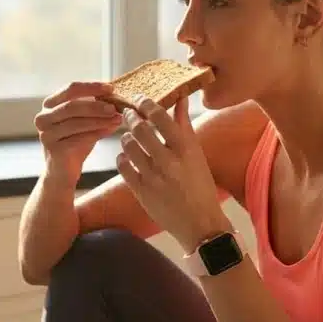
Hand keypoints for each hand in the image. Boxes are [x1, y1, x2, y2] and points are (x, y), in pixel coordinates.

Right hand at [35, 81, 122, 184]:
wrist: (63, 171)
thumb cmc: (75, 142)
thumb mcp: (85, 121)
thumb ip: (95, 109)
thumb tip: (116, 98)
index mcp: (49, 104)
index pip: (70, 89)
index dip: (91, 87)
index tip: (111, 88)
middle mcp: (43, 117)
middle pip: (72, 106)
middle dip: (96, 106)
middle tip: (115, 107)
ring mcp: (46, 134)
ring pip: (76, 122)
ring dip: (99, 120)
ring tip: (117, 119)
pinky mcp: (53, 149)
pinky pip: (78, 138)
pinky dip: (96, 133)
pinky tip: (109, 130)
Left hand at [115, 96, 231, 251]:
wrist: (200, 224)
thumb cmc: (200, 185)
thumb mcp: (196, 153)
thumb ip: (184, 125)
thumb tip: (179, 98)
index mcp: (186, 149)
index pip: (160, 116)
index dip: (146, 104)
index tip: (140, 99)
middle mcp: (169, 162)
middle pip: (140, 129)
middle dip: (131, 118)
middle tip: (129, 114)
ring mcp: (153, 178)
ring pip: (128, 147)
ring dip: (126, 138)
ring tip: (129, 136)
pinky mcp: (141, 192)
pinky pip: (122, 167)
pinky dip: (122, 158)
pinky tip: (127, 157)